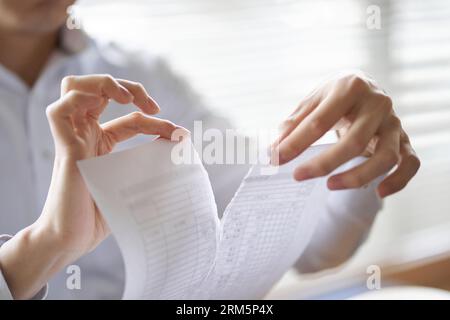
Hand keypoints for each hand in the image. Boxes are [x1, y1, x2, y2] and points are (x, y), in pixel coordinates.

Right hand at [0, 75, 186, 298]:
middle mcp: (85, 135)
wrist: (72, 239)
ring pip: (76, 88)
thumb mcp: (132, 185)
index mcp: (101, 144)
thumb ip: (148, 168)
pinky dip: (83, 96)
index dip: (157, 121)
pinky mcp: (63, 147)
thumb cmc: (99, 217)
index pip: (131, 119)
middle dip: (130, 88)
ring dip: (106, 83)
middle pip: (100, 91)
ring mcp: (73, 138)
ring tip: (129, 98)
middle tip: (153, 106)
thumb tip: (183, 159)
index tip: (179, 134)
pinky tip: (111, 102)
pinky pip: (60, 109)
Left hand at [271, 73, 419, 197]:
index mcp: (350, 87)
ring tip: (330, 186)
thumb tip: (272, 152)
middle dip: (323, 163)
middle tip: (297, 176)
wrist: (366, 87)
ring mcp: (394, 123)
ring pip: (385, 156)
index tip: (275, 159)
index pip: (320, 121)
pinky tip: (379, 192)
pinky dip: (398, 180)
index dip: (295, 143)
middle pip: (354, 141)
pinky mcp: (405, 139)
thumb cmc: (334, 97)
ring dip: (358, 176)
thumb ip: (293, 124)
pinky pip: (410, 163)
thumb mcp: (312, 101)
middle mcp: (377, 103)